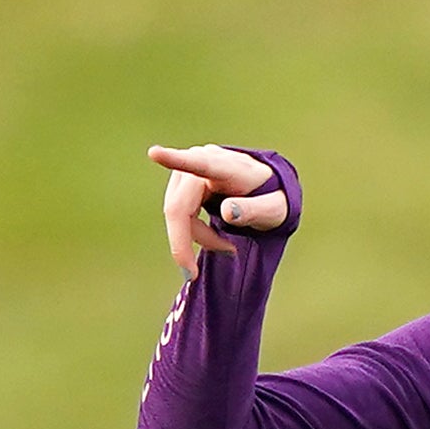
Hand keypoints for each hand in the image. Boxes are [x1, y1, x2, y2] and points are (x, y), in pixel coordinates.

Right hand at [147, 143, 283, 275]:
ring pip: (176, 213)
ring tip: (227, 248)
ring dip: (196, 237)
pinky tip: (216, 239)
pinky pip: (178, 214)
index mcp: (226, 165)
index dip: (175, 160)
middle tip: (192, 275)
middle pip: (178, 206)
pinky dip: (193, 232)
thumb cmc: (272, 198)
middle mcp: (201, 161)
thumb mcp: (275, 210)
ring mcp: (188, 171)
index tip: (154, 153)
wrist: (267, 190)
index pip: (199, 164)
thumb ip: (255, 210)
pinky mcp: (182, 183)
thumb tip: (227, 212)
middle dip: (184, 241)